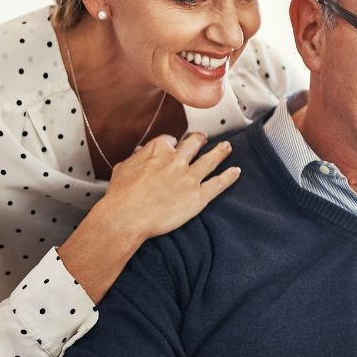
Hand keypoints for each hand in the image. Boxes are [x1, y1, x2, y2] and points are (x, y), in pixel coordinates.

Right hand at [92, 132, 239, 239]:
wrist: (127, 217)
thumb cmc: (121, 196)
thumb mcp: (122, 168)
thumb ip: (136, 157)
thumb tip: (141, 151)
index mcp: (158, 151)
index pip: (170, 141)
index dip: (172, 143)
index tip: (174, 145)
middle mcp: (177, 161)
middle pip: (194, 145)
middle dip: (199, 140)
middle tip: (203, 138)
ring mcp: (190, 178)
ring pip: (210, 160)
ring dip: (221, 152)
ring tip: (227, 147)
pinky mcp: (198, 196)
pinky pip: (218, 183)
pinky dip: (229, 176)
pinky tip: (236, 171)